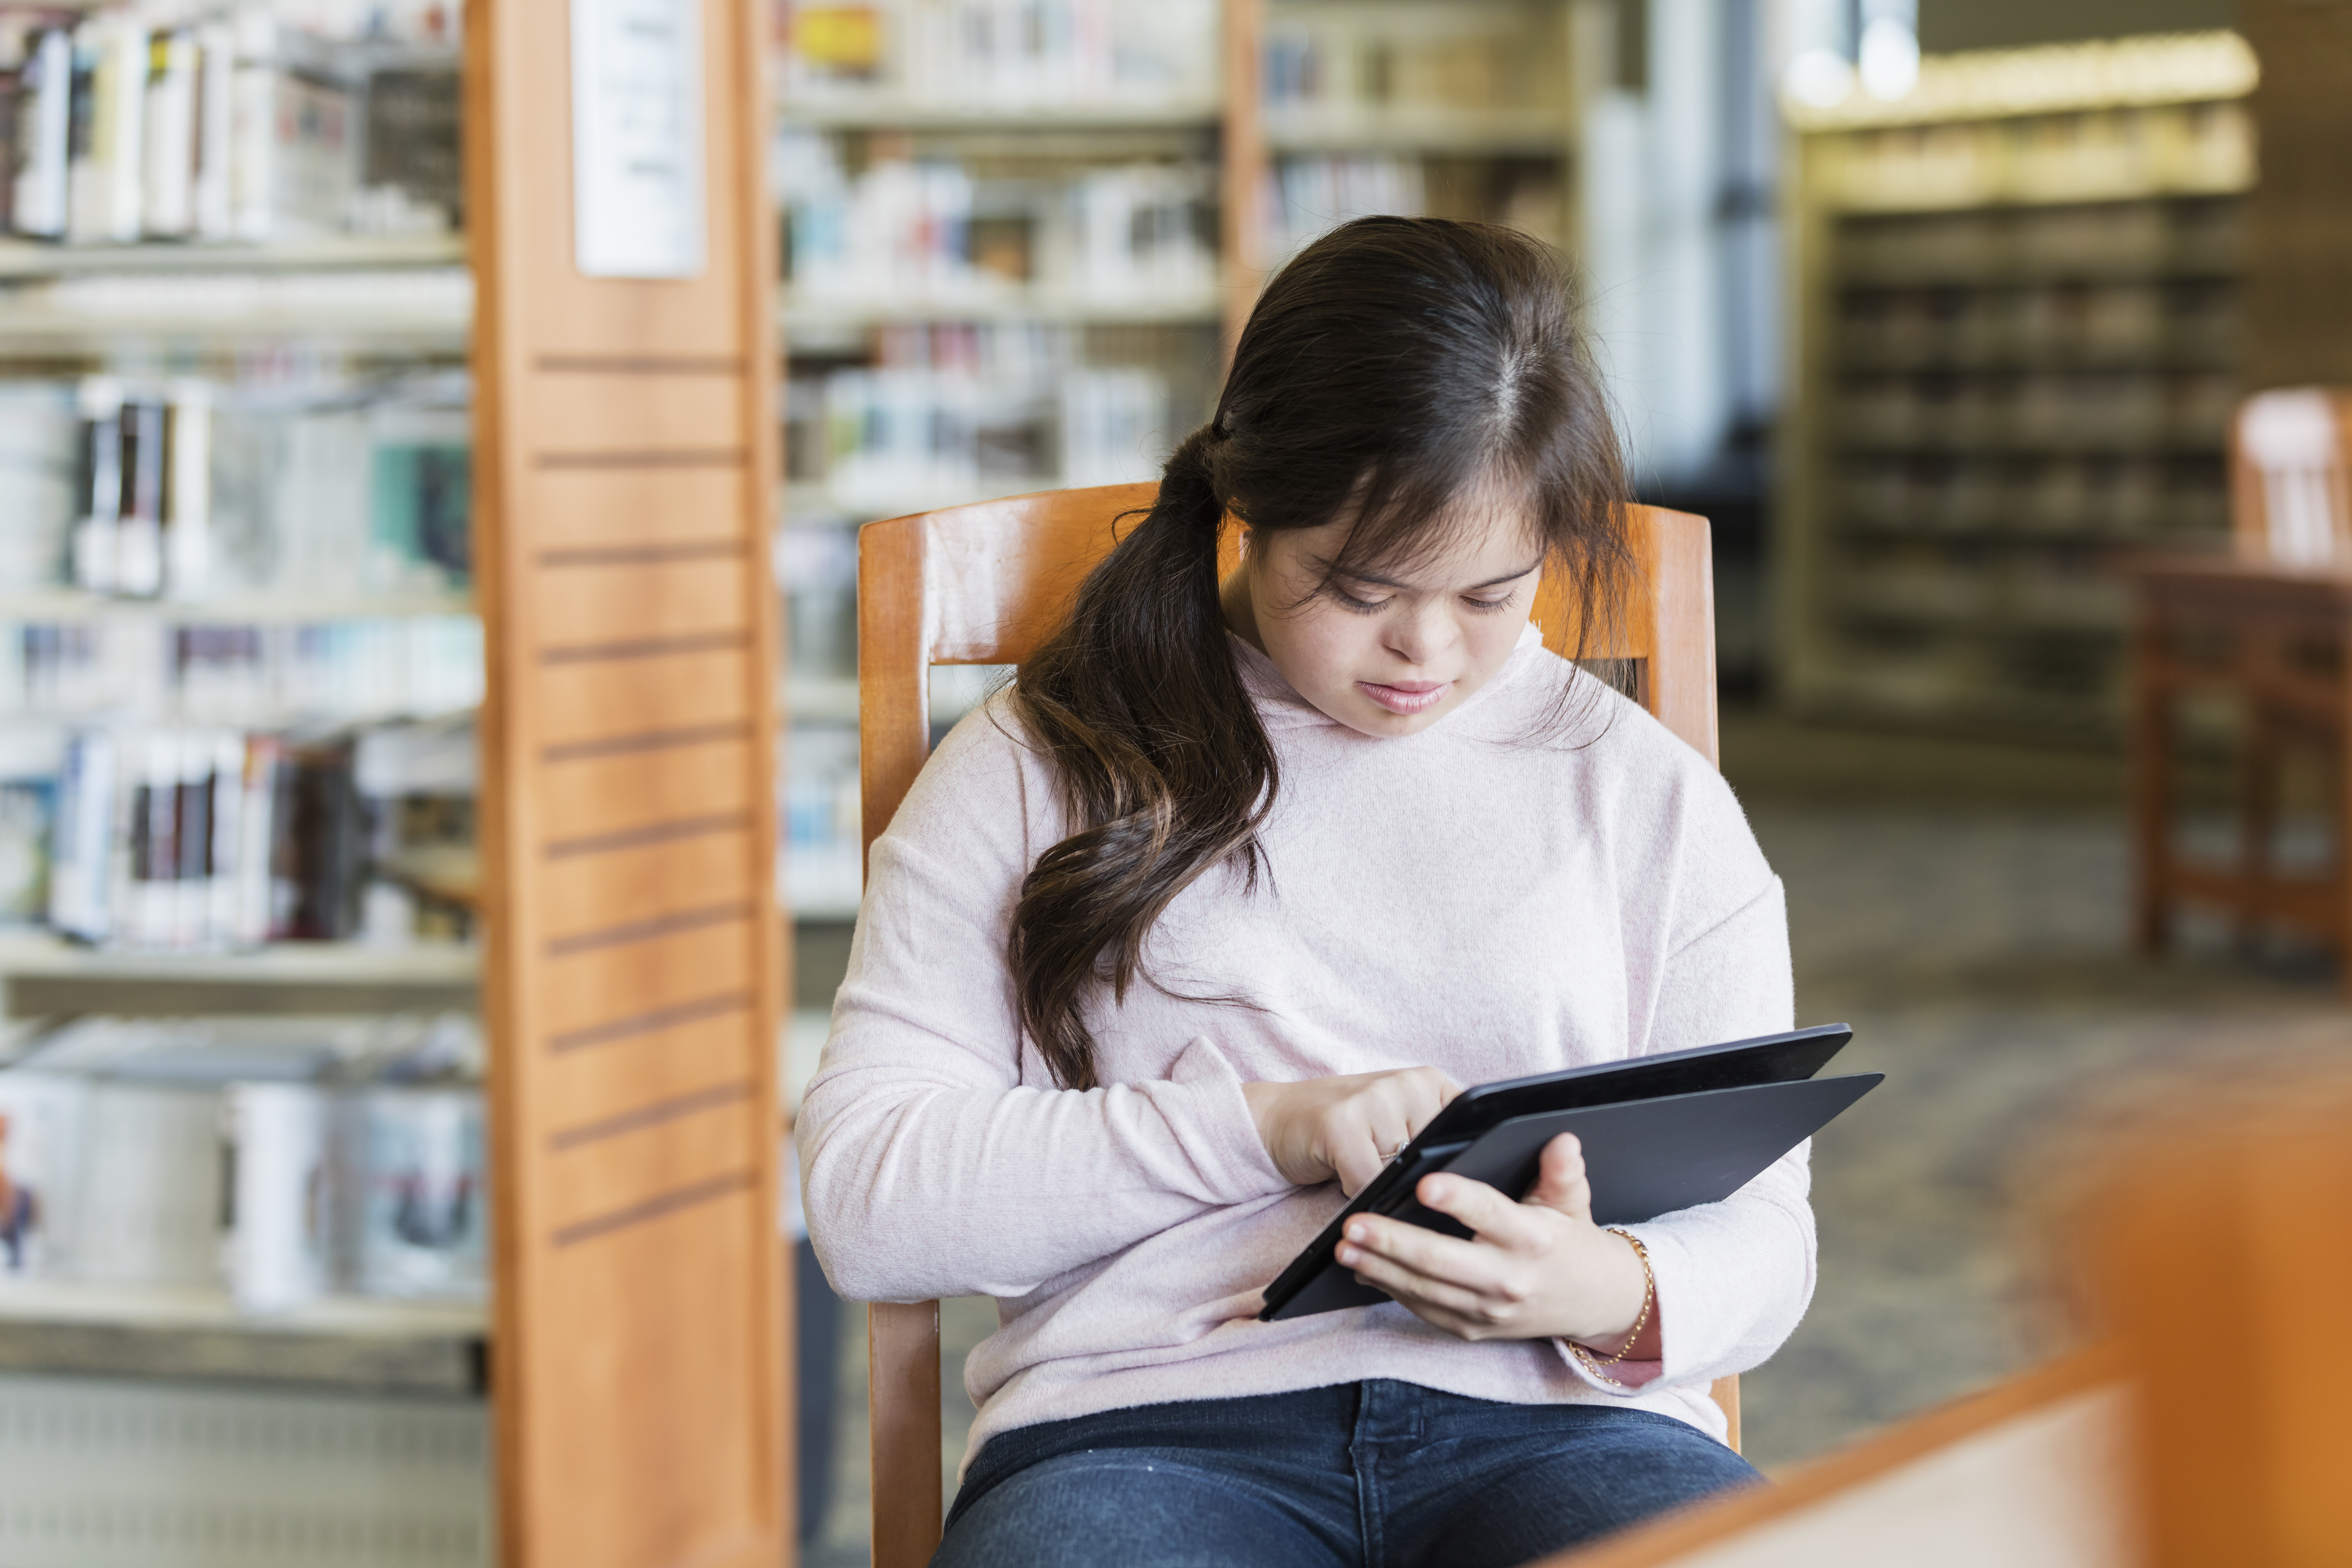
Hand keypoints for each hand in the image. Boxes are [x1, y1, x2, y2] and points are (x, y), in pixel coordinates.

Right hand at [1241, 1067, 1459, 1196]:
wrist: (1278, 1118)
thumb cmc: (1346, 1130)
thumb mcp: (1398, 1127)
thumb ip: (1430, 1143)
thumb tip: (1461, 1189)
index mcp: (1430, 1083)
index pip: (1464, 1139)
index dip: (1448, 1169)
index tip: (1428, 1177)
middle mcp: (1407, 1082)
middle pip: (1431, 1163)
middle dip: (1408, 1180)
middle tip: (1378, 1164)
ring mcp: (1374, 1098)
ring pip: (1399, 1175)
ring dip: (1378, 1184)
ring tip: (1358, 1162)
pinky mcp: (1341, 1123)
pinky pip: (1367, 1182)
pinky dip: (1354, 1191)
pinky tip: (1340, 1171)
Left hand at [1331, 1132, 1654, 1349]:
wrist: (1592, 1301)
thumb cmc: (1571, 1240)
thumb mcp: (1573, 1201)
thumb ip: (1562, 1171)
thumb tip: (1561, 1140)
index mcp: (1532, 1239)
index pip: (1489, 1214)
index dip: (1457, 1200)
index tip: (1423, 1185)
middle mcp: (1507, 1278)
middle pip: (1441, 1260)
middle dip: (1392, 1242)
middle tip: (1352, 1224)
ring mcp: (1487, 1310)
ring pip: (1424, 1289)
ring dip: (1379, 1268)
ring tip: (1342, 1247)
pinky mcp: (1472, 1328)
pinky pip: (1425, 1309)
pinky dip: (1391, 1290)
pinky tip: (1362, 1270)